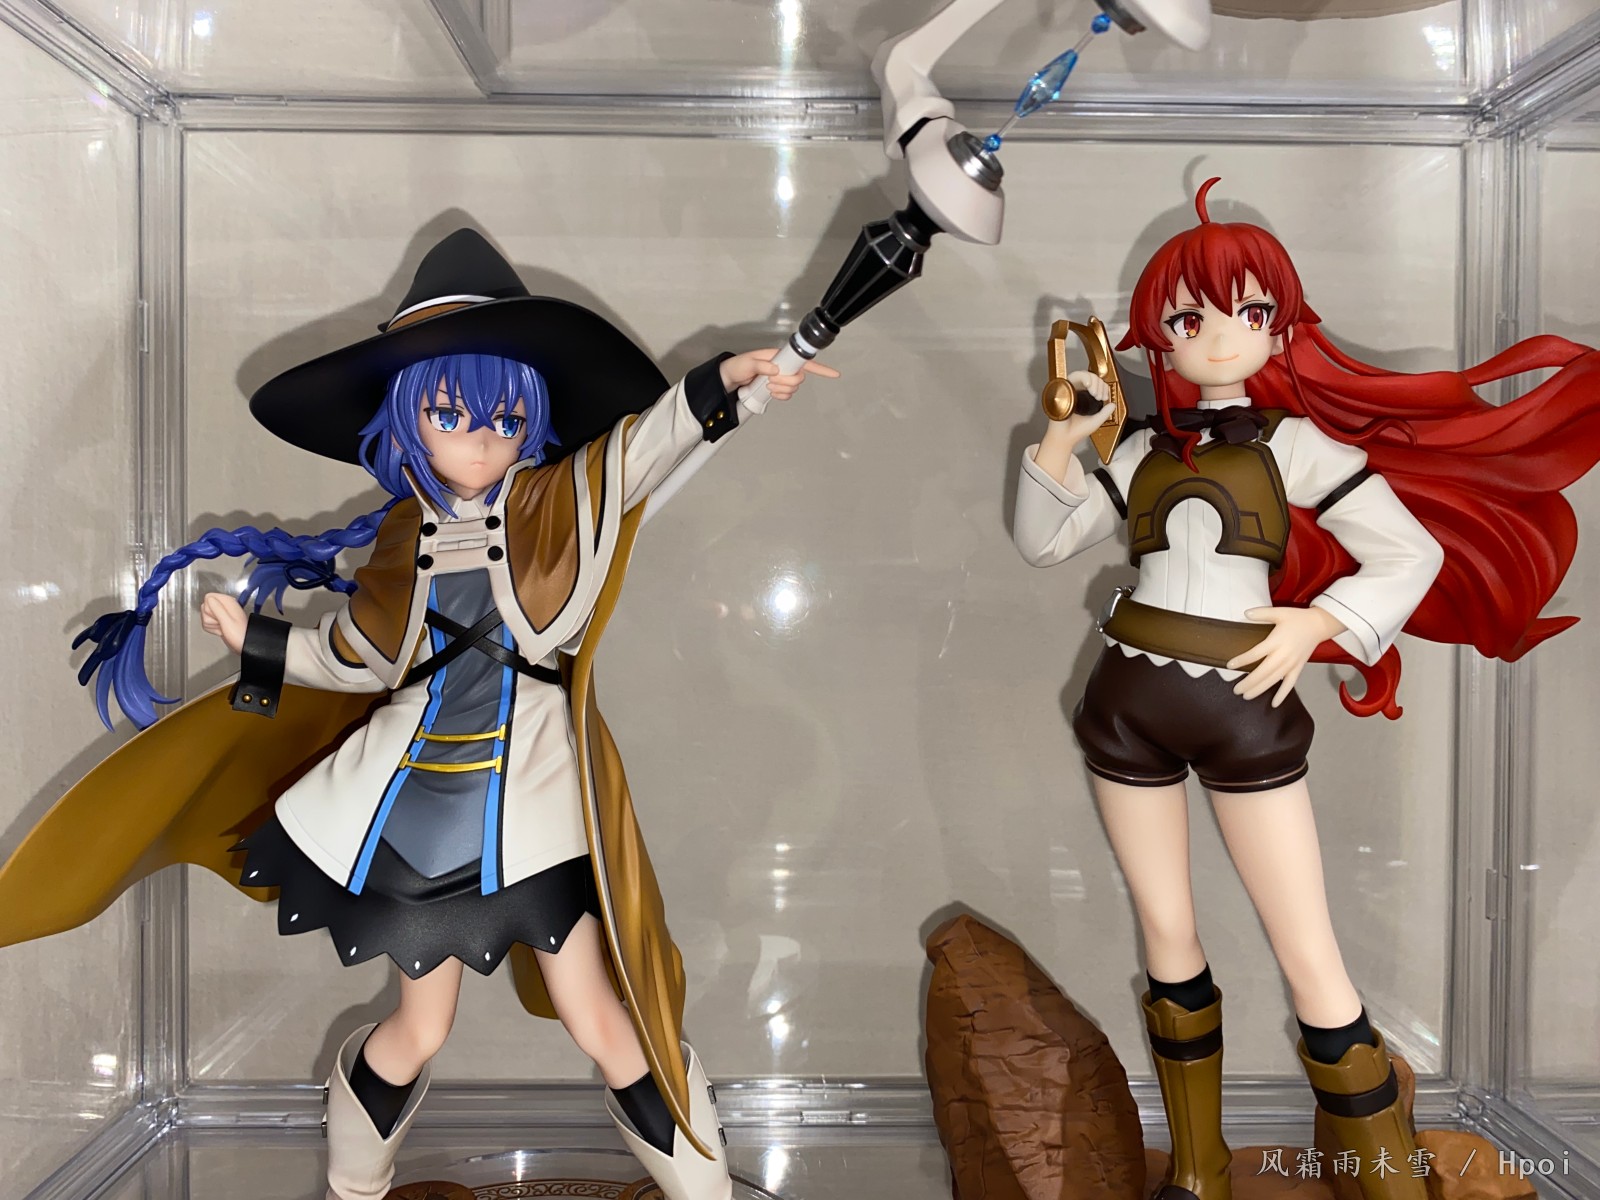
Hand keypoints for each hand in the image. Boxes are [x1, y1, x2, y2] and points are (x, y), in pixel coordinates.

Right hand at [200, 591, 248, 654]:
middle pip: (204, 607)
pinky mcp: (219, 622)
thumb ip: (217, 608)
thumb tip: (209, 598)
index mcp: (227, 601)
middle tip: (221, 624)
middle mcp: (224, 606)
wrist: (244, 645)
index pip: (208, 597)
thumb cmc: (240, 634)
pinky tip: (220, 631)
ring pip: (205, 616)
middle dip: (209, 618)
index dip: (209, 608)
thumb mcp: (227, 621)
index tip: (218, 616)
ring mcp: (221, 614)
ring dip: (211, 625)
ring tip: (222, 628)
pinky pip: (206, 623)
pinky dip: (212, 629)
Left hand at [719, 348, 840, 401]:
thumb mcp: (747, 363)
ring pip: (794, 388)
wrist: (730, 379)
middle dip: (786, 382)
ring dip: (782, 390)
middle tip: (771, 381)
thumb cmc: (737, 366)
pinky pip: (787, 395)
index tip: (833, 374)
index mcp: (779, 356)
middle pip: (799, 378)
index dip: (819, 368)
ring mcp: (780, 378)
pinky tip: (772, 394)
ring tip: (768, 386)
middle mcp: (783, 366)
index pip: (803, 360)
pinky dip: (781, 396)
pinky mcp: (777, 388)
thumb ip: (761, 365)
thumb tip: (774, 369)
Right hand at [1051, 369, 1115, 443]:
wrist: (1064, 437)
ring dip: (1093, 381)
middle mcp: (1077, 393)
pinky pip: (1074, 376)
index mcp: (1084, 398)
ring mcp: (1070, 390)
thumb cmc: (1076, 431)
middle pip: (1092, 378)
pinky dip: (1084, 378)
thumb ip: (1105, 413)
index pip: (1096, 385)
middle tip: (1100, 396)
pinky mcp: (1064, 388)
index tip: (1105, 397)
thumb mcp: (1096, 421)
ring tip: (1095, 393)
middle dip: (1100, 385)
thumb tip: (1113, 404)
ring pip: (1084, 375)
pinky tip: (1089, 385)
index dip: (1103, 388)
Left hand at [1226, 605, 1347, 706]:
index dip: (1242, 660)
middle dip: (1248, 682)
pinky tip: (1274, 704)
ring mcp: (1292, 663)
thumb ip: (1261, 613)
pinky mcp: (1298, 668)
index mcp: (1277, 641)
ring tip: (1246, 696)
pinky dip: (1282, 694)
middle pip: (1263, 672)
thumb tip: (1245, 613)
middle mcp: (1283, 655)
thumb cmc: (1298, 618)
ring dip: (1260, 689)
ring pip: (1273, 680)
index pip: (1256, 653)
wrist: (1319, 625)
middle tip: (1236, 689)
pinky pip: (1290, 684)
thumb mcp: (1279, 612)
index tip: (1230, 665)